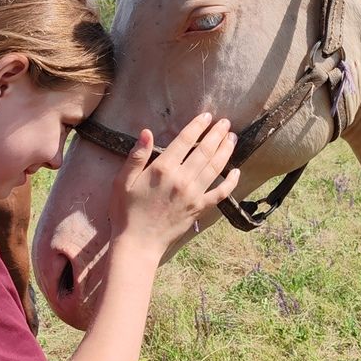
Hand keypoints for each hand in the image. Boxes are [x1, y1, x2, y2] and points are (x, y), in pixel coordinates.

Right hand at [108, 112, 239, 258]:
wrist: (138, 243)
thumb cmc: (126, 212)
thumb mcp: (123, 181)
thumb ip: (136, 156)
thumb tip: (147, 132)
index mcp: (163, 169)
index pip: (185, 140)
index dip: (198, 126)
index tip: (207, 116)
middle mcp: (182, 179)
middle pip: (205, 151)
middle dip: (217, 134)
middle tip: (226, 123)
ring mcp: (193, 194)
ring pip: (216, 167)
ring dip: (226, 150)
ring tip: (232, 137)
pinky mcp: (199, 209)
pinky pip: (220, 193)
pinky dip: (231, 182)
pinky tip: (237, 171)